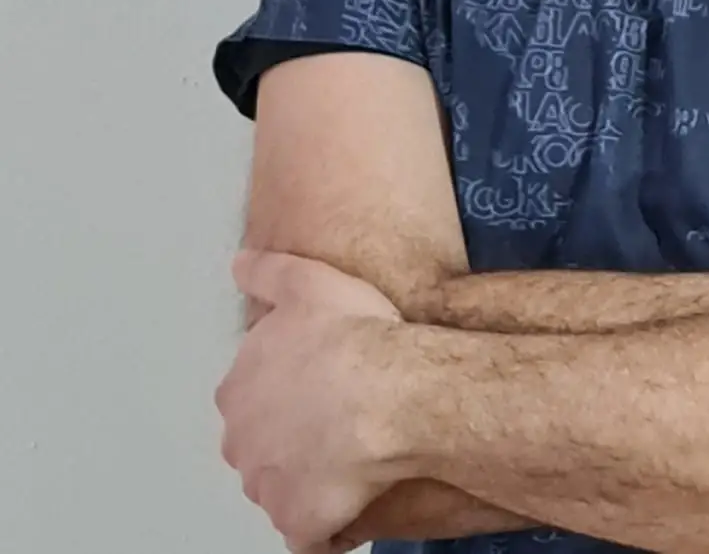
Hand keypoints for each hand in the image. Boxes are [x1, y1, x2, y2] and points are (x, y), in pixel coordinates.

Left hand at [217, 250, 415, 551]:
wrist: (389, 390)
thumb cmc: (353, 334)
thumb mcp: (308, 279)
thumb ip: (267, 272)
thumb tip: (237, 264)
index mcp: (237, 390)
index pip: (252, 398)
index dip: (290, 392)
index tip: (325, 383)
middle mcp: (241, 444)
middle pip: (262, 447)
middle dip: (292, 441)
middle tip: (341, 422)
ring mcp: (268, 488)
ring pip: (284, 489)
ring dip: (311, 479)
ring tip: (356, 458)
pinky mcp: (300, 523)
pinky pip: (313, 533)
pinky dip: (329, 524)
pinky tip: (358, 499)